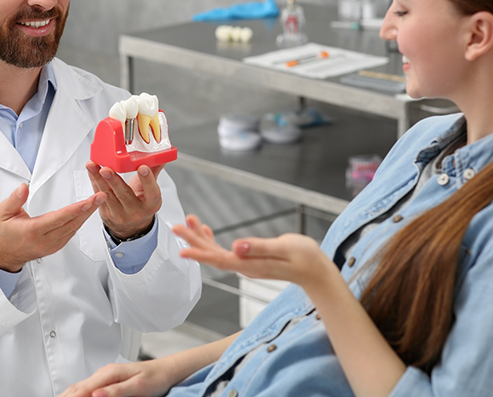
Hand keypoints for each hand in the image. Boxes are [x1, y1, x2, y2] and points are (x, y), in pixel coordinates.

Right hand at [0, 183, 105, 272]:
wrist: (3, 254)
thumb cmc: (4, 233)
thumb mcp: (3, 213)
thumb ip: (15, 199)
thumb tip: (24, 187)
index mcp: (33, 231)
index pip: (59, 218)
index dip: (75, 209)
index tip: (88, 201)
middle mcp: (45, 240)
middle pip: (71, 223)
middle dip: (88, 208)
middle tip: (101, 196)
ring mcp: (52, 245)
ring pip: (74, 228)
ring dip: (87, 214)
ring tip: (98, 201)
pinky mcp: (56, 247)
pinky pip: (72, 233)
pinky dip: (81, 221)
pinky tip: (88, 212)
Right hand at [59, 359, 170, 396]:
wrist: (165, 370)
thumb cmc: (154, 378)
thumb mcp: (138, 387)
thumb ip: (117, 391)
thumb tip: (96, 394)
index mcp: (109, 374)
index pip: (81, 391)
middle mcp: (104, 374)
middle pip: (76, 389)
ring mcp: (104, 376)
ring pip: (78, 387)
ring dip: (67, 395)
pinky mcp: (107, 381)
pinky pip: (85, 387)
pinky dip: (74, 393)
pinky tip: (71, 396)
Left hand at [86, 162, 163, 239]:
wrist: (131, 225)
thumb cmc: (142, 202)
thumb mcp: (151, 190)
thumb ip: (154, 172)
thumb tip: (161, 156)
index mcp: (151, 204)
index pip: (151, 192)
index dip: (147, 180)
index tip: (143, 167)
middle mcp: (136, 211)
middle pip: (124, 194)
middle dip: (114, 181)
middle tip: (107, 169)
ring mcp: (120, 214)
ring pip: (108, 195)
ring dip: (99, 179)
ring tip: (93, 166)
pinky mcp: (106, 213)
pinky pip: (98, 196)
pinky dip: (94, 181)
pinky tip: (91, 171)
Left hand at [172, 214, 326, 287]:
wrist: (316, 271)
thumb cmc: (304, 258)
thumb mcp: (285, 249)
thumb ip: (260, 248)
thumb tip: (235, 247)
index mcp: (251, 265)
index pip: (220, 259)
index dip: (200, 253)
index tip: (182, 248)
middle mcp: (245, 266)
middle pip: (213, 255)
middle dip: (194, 240)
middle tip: (176, 226)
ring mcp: (246, 264)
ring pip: (217, 252)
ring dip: (201, 237)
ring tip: (188, 221)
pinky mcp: (249, 260)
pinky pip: (225, 251)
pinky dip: (213, 240)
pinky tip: (206, 230)